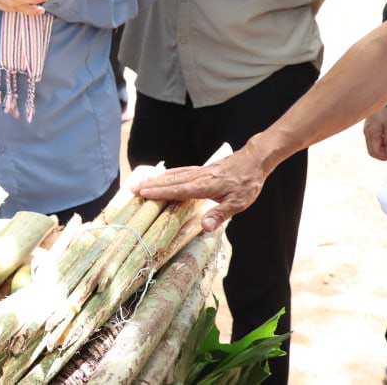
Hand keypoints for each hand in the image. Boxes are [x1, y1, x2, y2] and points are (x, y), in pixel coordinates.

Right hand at [133, 145, 269, 231]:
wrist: (254, 160)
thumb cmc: (247, 183)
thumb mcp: (238, 203)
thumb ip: (220, 214)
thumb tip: (204, 227)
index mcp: (205, 186)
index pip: (178, 190)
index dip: (160, 192)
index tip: (143, 193)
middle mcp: (199, 177)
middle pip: (171, 181)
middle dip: (151, 185)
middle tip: (132, 188)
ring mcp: (199, 171)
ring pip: (174, 175)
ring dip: (157, 179)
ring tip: (141, 183)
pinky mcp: (202, 169)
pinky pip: (181, 171)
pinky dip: (168, 174)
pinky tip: (163, 177)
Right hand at [364, 106, 386, 160]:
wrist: (385, 100)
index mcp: (371, 134)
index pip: (375, 152)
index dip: (384, 157)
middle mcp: (367, 133)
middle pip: (372, 151)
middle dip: (382, 156)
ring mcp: (367, 130)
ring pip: (372, 146)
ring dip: (381, 150)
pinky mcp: (369, 127)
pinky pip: (372, 140)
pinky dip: (379, 144)